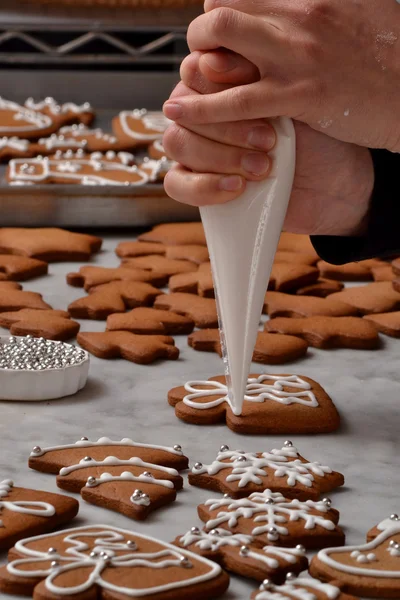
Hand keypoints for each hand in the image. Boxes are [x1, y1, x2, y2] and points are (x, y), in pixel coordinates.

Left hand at [164, 0, 399, 151]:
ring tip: (187, 80)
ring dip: (195, 60)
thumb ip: (320, 9)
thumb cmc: (388, 60)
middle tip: (203, 55)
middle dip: (201, 33)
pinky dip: (201, 107)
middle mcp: (299, 15)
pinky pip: (235, 100)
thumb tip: (296, 9)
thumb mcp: (359, 13)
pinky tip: (180, 111)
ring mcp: (297, 55)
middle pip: (222, 8)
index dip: (222, 11)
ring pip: (219, 41)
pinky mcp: (299, 96)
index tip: (220, 32)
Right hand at [164, 51, 373, 234]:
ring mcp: (200, 150)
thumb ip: (253, 80)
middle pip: (182, 107)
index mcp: (226, 84)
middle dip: (226, 126)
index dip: (219, 84)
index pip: (195, 71)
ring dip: (219, 156)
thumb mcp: (295, 102)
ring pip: (177, 142)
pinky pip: (175, 183)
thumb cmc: (319, 140)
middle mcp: (206, 114)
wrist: (334, 187)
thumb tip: (211, 61)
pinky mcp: (199, 185)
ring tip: (261, 168)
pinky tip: (237, 189)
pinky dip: (203, 187)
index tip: (255, 95)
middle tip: (267, 141)